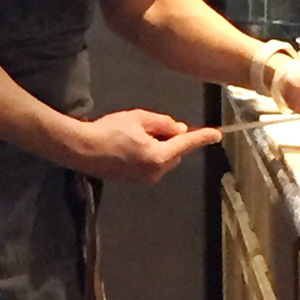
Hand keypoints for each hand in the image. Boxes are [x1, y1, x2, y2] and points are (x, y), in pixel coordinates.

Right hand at [68, 109, 220, 183]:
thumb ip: (163, 123)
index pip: (186, 144)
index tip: (217, 135)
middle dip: (169, 139)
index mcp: (158, 156)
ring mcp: (145, 179)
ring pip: (163, 159)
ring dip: (158, 147)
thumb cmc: (109, 130)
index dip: (202, 137)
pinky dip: (149, 154)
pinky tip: (129, 145)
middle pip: (174, 152)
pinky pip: (152, 164)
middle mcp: (155, 172)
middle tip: (150, 126)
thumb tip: (180, 130)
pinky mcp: (135, 181)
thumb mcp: (138, 118)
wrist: (82, 150)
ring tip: (134, 135)